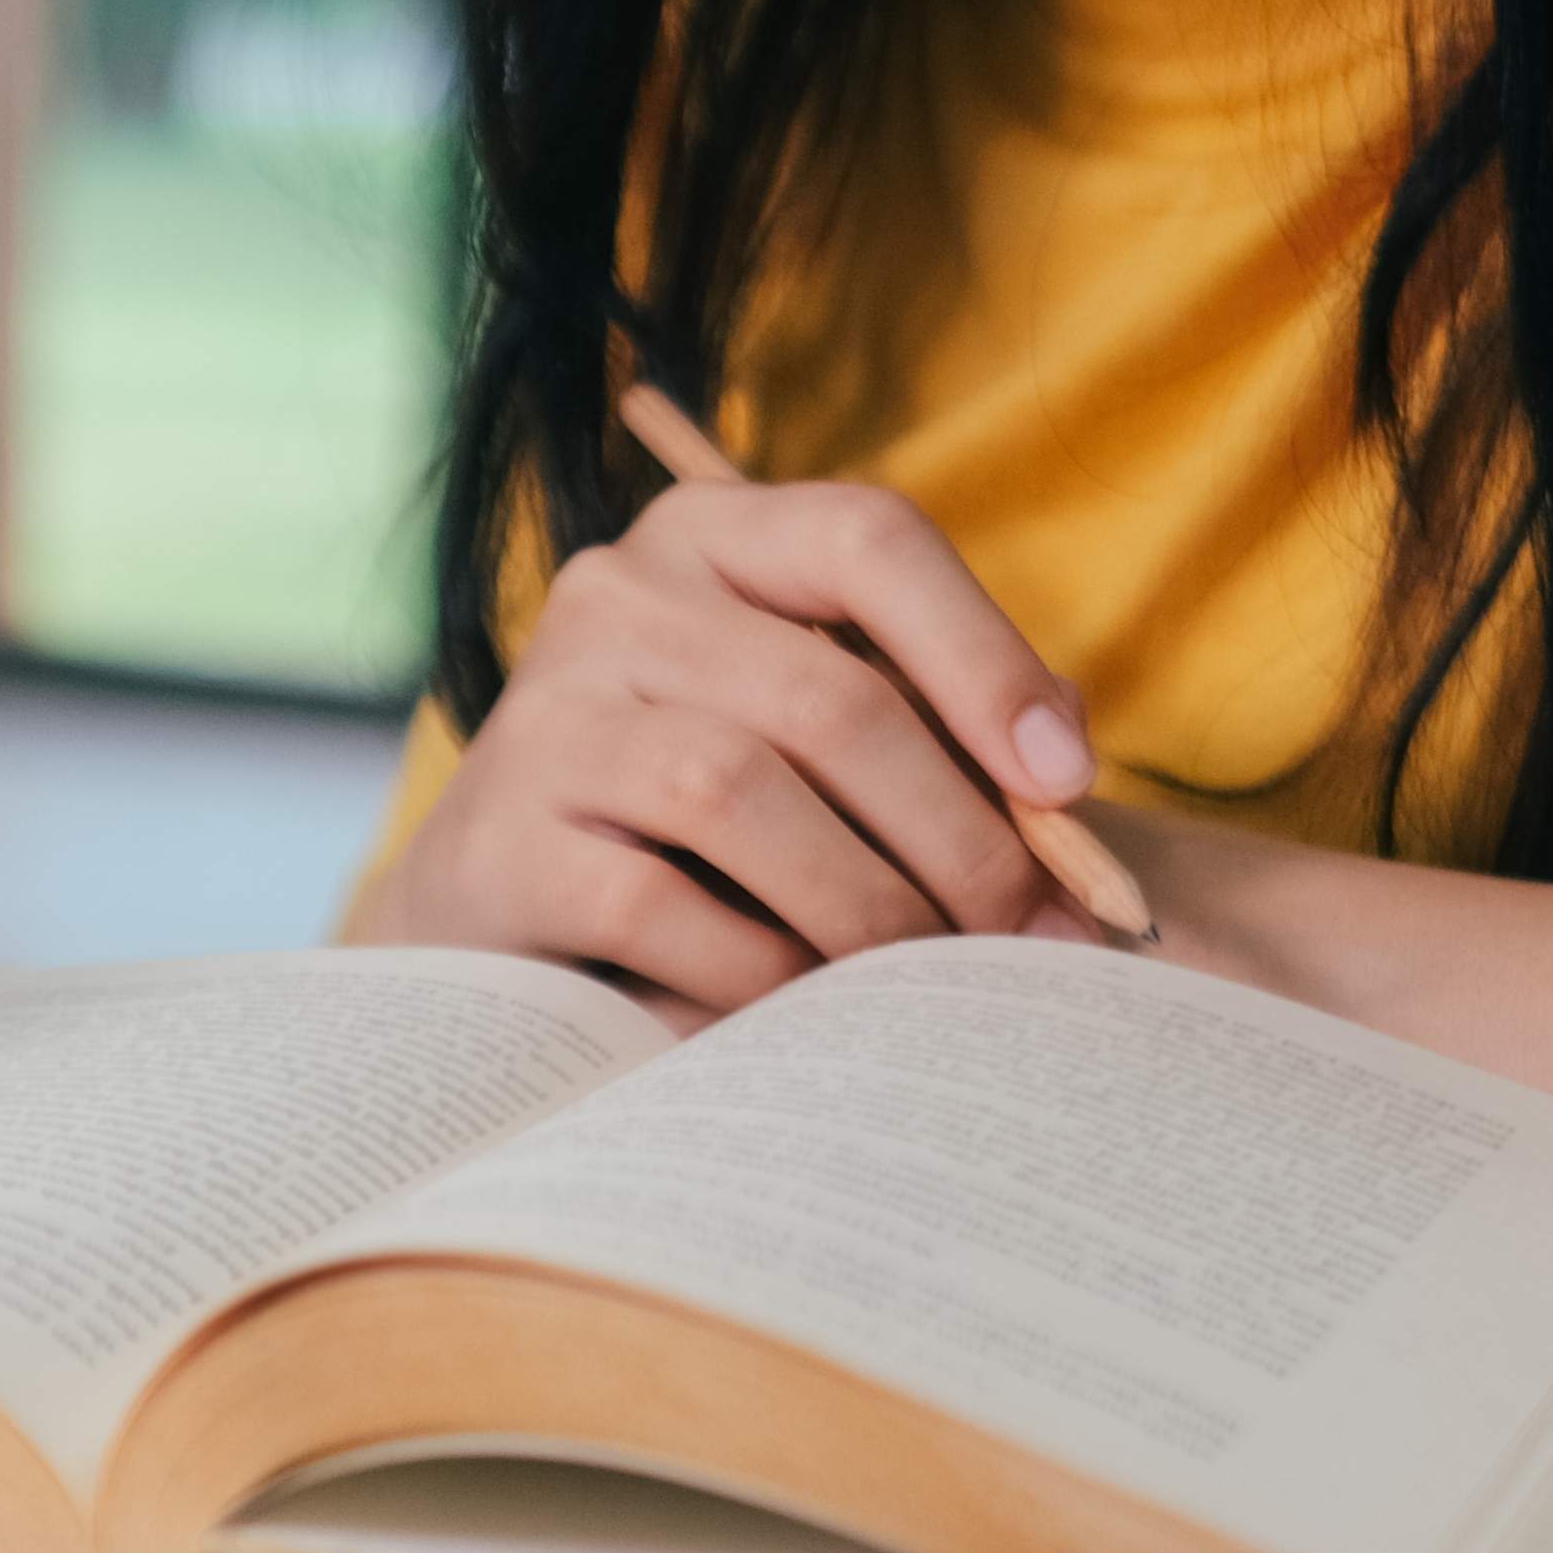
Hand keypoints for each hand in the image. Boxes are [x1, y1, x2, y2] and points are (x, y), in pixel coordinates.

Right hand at [347, 476, 1105, 1021]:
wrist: (483, 922)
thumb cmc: (685, 827)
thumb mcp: (799, 740)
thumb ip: (920, 729)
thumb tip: (1066, 789)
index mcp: (709, 541)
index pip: (868, 540)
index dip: (986, 659)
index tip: (1069, 784)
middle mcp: (616, 598)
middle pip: (827, 696)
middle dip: (955, 831)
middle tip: (1025, 930)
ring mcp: (544, 716)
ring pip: (738, 791)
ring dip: (862, 903)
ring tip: (918, 977)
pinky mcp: (500, 843)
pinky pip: (658, 907)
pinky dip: (754, 973)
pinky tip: (797, 1012)